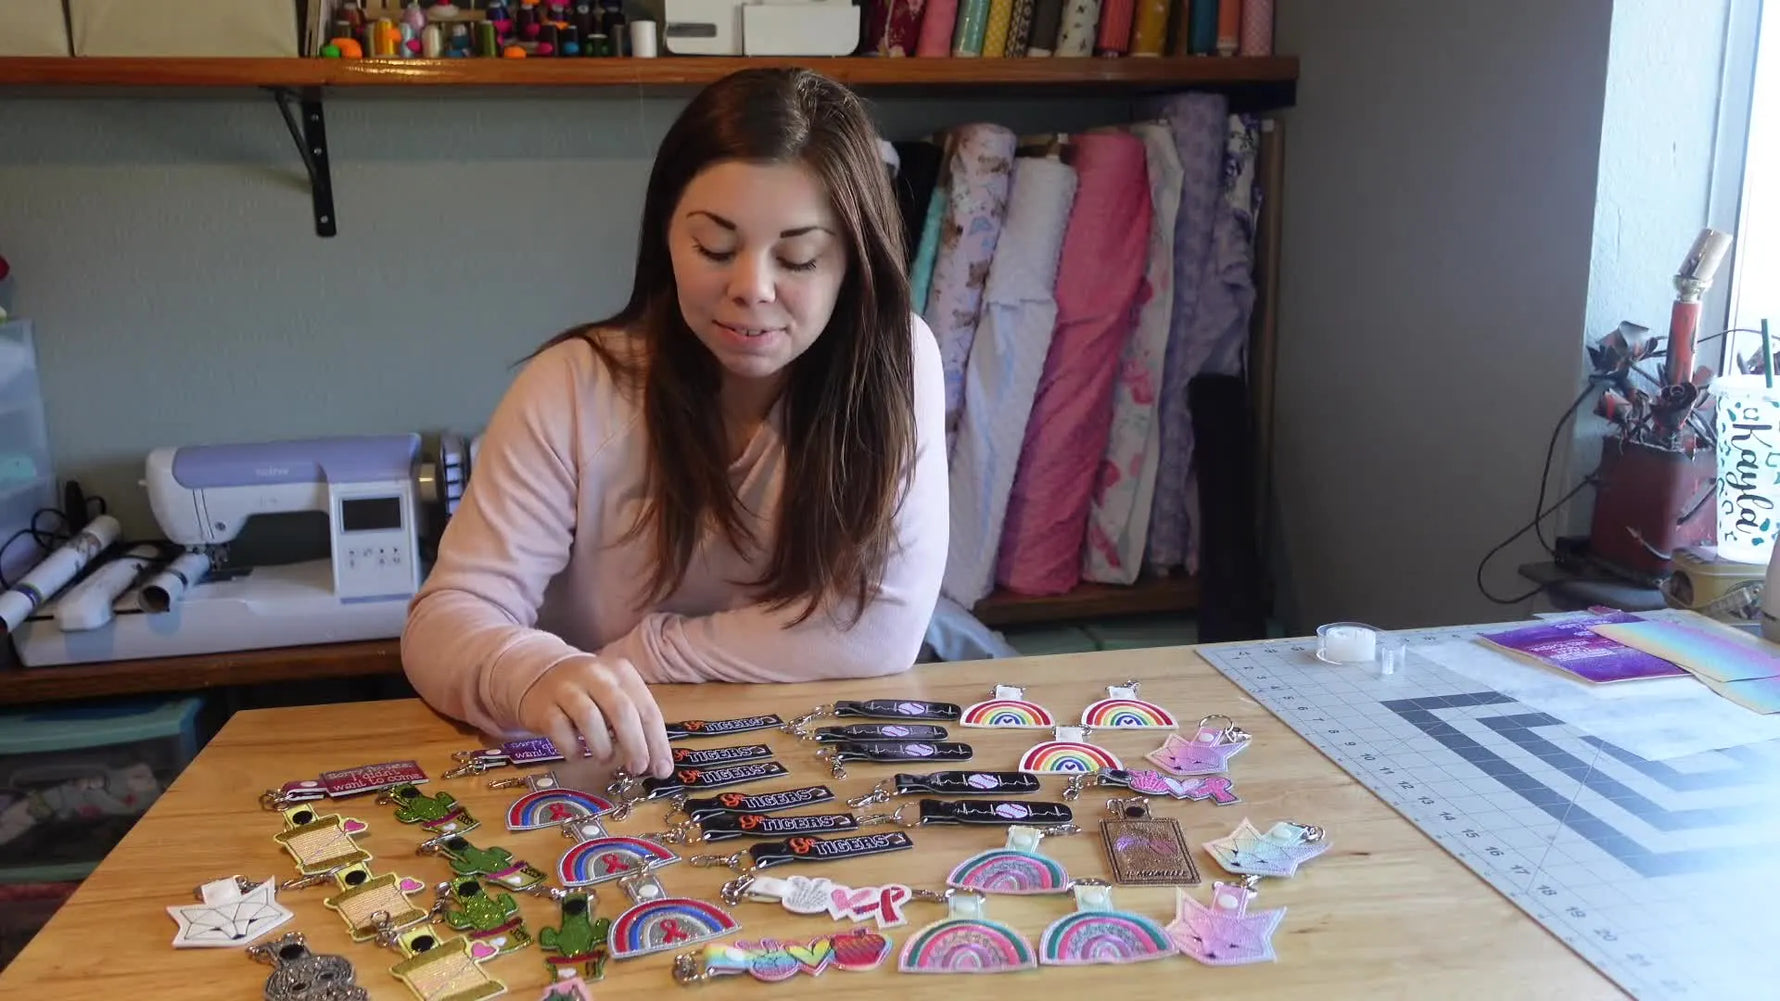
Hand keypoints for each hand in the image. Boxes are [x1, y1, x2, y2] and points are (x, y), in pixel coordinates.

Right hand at [517, 655, 674, 778]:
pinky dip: (571, 748)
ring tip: (605, 759)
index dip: (657, 742)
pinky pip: (559, 729)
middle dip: (634, 745)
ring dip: (602, 746)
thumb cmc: (589, 692)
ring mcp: (567, 688)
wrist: (541, 675)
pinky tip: (577, 755)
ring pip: (589, 718)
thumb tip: (656, 763)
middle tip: (637, 769)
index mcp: (622, 673)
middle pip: (621, 711)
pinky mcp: (543, 705)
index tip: (662, 770)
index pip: (647, 709)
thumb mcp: (616, 696)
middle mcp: (596, 676)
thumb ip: (636, 723)